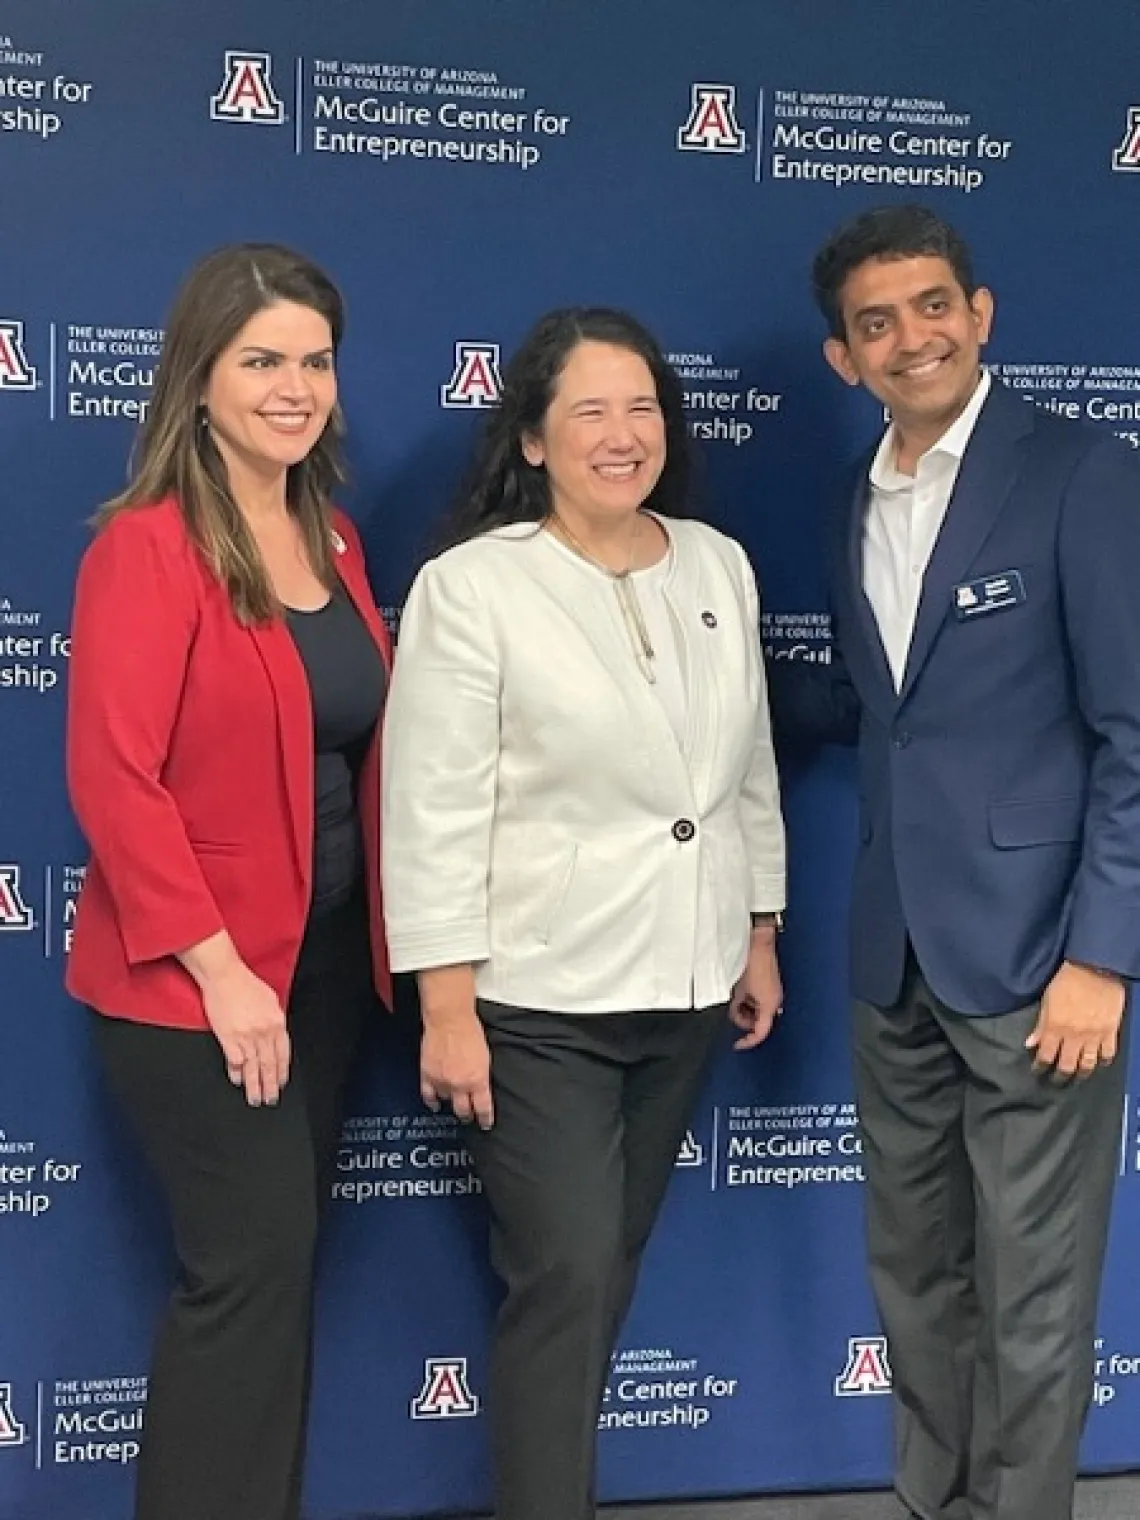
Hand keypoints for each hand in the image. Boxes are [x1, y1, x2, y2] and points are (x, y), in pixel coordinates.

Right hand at [199, 961, 290, 1106]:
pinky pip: (234, 1061)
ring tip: (255, 1099)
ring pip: (252, 1067)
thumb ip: (274, 1019)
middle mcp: (263, 1032)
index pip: (283, 1053)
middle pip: (269, 1064)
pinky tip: (237, 1081)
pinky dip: (236, 1072)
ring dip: (254, 1085)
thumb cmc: (245, 983)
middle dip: (270, 1085)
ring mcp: (245, 1036)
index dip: (282, 1071)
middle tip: (271, 1099)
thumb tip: (276, 1033)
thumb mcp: (270, 999)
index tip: (281, 1083)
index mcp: (276, 1022)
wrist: (224, 976)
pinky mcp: (227, 1037)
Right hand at [417, 966, 493, 1128]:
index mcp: (478, 1080)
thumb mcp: (485, 1057)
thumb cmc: (470, 1032)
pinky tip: (434, 1104)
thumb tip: (480, 1087)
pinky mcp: (428, 1075)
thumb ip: (481, 1075)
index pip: (483, 1108)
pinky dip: (432, 1102)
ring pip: (446, 1101)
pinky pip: (428, 1096)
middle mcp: (460, 1085)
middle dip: (467, 1115)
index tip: (485, 1124)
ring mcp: (442, 1082)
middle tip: (468, 1117)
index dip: (484, 1119)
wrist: (449, 1020)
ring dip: (450, 1101)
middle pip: (463, 1110)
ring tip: (452, 1102)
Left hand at [729, 930, 783, 1050]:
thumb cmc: (753, 963)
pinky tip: (741, 989)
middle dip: (744, 1019)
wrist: (759, 942)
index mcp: (770, 1005)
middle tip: (733, 1010)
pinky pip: (760, 999)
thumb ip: (737, 1007)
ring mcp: (774, 993)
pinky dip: (749, 999)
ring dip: (745, 1008)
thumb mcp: (739, 990)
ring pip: (758, 1011)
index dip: (748, 1041)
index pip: (760, 1033)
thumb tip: (734, 1014)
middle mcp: (775, 1001)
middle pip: (759, 1022)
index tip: (737, 1045)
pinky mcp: (771, 985)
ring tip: (736, 995)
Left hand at [1025, 960, 1125, 1078]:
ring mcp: (1094, 1036)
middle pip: (1066, 1065)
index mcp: (1055, 1027)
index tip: (1037, 1071)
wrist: (1095, 968)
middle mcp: (1074, 1036)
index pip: (1046, 1055)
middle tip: (1056, 1081)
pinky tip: (1098, 1062)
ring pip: (1087, 1064)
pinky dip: (1103, 1061)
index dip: (1040, 1066)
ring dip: (1081, 1073)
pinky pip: (1108, 1054)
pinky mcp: (1111, 1032)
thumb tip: (1030, 1044)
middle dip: (1059, 1076)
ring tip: (1077, 1076)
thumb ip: (1040, 1025)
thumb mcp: (1047, 1000)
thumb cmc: (1066, 980)